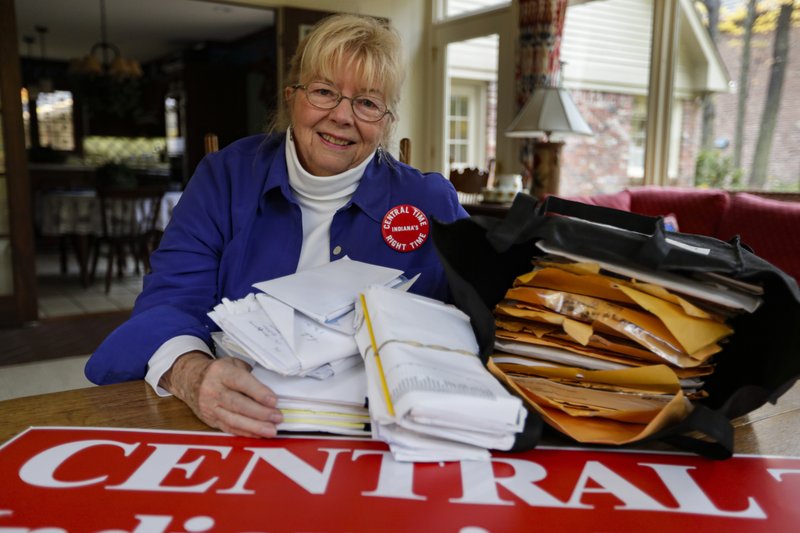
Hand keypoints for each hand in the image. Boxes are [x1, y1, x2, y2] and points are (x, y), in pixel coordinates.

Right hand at [160, 352, 282, 437]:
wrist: (190, 380)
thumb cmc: (218, 371)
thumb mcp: (233, 363)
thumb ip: (250, 374)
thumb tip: (273, 388)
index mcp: (220, 372)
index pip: (241, 382)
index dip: (258, 392)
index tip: (274, 400)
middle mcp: (213, 390)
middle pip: (238, 404)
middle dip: (260, 413)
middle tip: (277, 417)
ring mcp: (210, 407)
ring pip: (233, 420)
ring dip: (255, 427)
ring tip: (271, 430)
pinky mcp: (211, 420)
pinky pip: (229, 429)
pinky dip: (246, 432)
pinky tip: (259, 434)